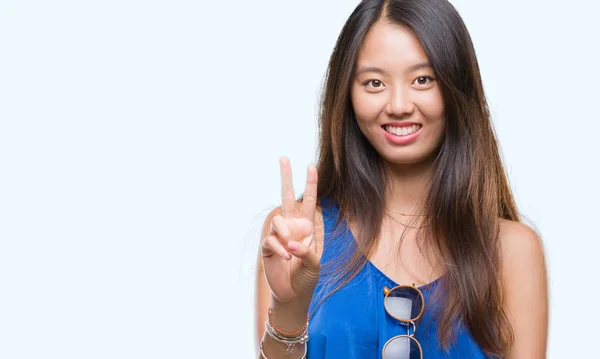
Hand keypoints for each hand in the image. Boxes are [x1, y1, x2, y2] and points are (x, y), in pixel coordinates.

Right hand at [261, 157, 319, 305]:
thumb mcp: (315, 264)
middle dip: (286, 177)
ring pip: (278, 221)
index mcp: (306, 227)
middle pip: (287, 197)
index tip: (311, 166)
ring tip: (292, 251)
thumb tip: (291, 243)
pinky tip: (287, 257)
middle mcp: (292, 227)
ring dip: (285, 234)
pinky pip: (271, 240)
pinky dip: (280, 248)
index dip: (310, 184)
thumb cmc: (307, 277)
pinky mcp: (268, 247)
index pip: (309, 202)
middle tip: (283, 157)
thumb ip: (307, 251)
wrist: (293, 294)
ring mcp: (279, 236)